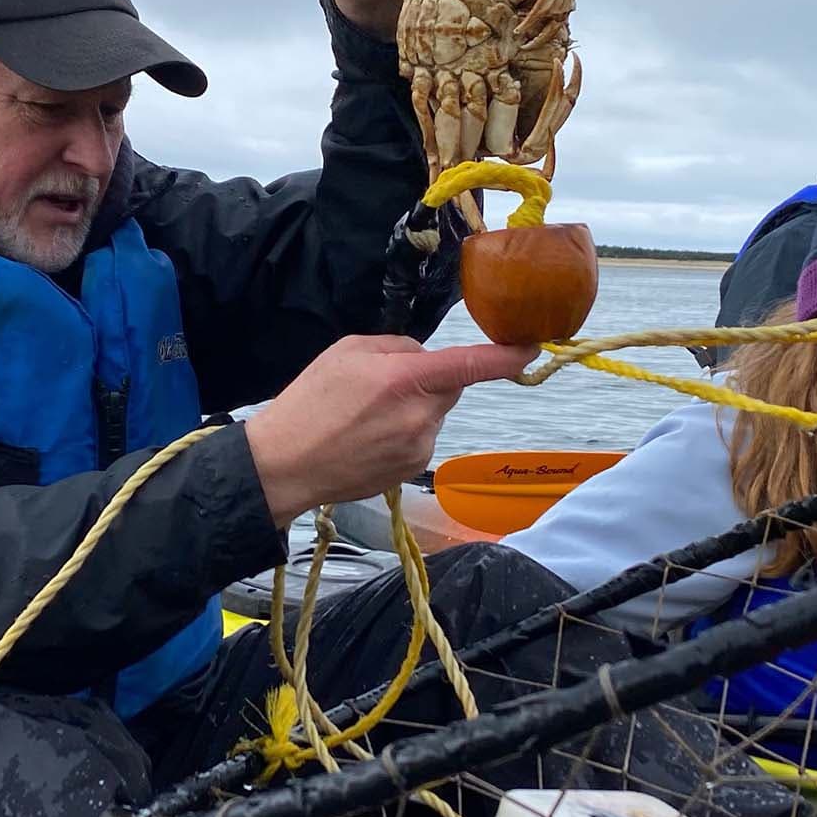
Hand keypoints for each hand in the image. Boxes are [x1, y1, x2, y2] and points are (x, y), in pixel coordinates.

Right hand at [244, 335, 534, 526]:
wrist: (283, 466)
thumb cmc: (308, 403)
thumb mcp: (347, 351)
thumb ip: (395, 347)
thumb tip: (423, 356)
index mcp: (405, 379)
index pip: (470, 365)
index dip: (507, 356)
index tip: (533, 348)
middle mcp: (420, 416)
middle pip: (451, 387)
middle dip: (431, 379)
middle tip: (384, 384)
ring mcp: (418, 447)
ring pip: (434, 413)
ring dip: (415, 408)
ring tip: (366, 417)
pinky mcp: (411, 469)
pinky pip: (421, 438)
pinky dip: (404, 433)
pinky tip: (367, 439)